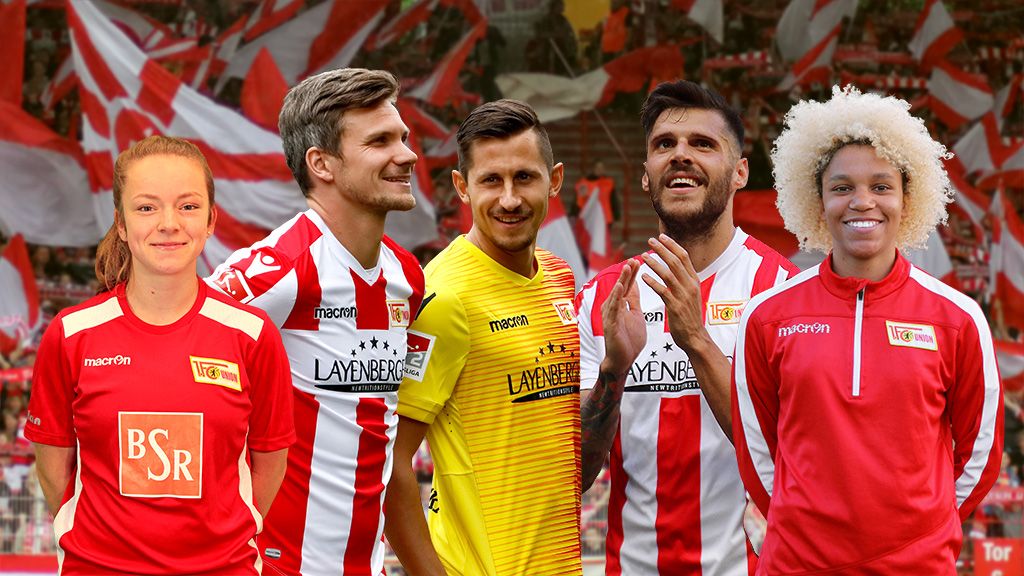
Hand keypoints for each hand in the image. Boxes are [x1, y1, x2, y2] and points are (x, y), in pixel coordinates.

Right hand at [600, 259, 645, 375]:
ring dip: (622, 280)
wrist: (624, 360)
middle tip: (634, 259)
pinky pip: (613, 308)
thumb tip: (636, 285)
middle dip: (628, 273)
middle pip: (621, 286)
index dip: (633, 274)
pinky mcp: (610, 324)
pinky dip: (616, 296)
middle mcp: (613, 308)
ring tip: (627, 267)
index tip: (639, 261)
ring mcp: (610, 315)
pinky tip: (620, 286)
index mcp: (621, 306)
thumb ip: (634, 301)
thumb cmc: (629, 339)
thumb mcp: (636, 315)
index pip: (628, 286)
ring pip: (616, 294)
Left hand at [641, 234, 707, 352]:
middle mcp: (690, 286)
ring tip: (643, 256)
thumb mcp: (691, 294)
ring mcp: (683, 296)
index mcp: (694, 281)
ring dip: (655, 263)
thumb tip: (677, 265)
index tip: (661, 237)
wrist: (695, 337)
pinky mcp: (675, 307)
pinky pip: (663, 291)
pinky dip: (652, 282)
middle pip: (676, 261)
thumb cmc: (690, 316)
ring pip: (668, 274)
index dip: (672, 245)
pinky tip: (643, 277)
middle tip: (650, 241)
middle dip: (662, 249)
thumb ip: (684, 279)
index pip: (684, 257)